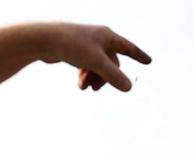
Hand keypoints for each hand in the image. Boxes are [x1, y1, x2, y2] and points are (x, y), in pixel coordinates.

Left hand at [35, 23, 151, 91]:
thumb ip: (113, 76)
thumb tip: (129, 88)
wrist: (43, 40)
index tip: (149, 61)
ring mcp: (86, 45)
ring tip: (83, 88)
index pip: (128, 47)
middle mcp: (98, 38)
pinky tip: (79, 84)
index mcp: (106, 36)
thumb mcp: (95, 62)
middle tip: (95, 88)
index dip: (139, 55)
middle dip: (106, 78)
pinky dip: (86, 76)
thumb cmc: (70, 46)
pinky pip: (88, 67)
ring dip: (94, 79)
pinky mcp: (75, 51)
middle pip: (112, 63)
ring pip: (99, 67)